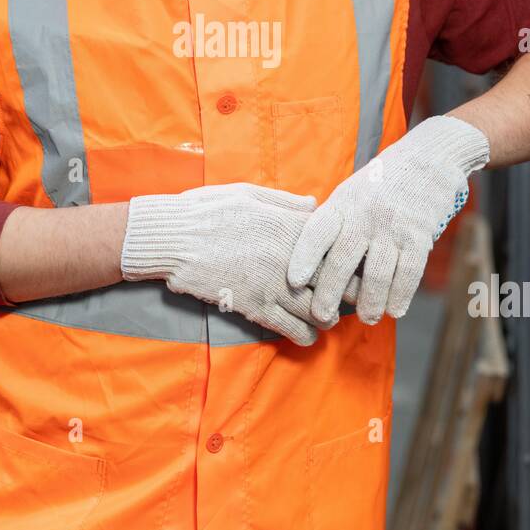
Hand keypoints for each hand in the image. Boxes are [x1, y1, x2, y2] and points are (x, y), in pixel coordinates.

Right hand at [121, 181, 332, 346]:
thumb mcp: (250, 194)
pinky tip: (306, 333)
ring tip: (327, 316)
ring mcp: (274, 285)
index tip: (356, 261)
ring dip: (329, 317)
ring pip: (321, 311)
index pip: (338, 244)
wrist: (174, 238)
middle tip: (352, 295)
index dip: (352, 254)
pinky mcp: (256, 307)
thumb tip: (314, 205)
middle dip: (350, 290)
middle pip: (338, 281)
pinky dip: (306, 335)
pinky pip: (293, 330)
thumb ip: (286, 203)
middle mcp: (290, 257)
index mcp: (290, 225)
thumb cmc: (208, 209)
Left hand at [286, 115, 489, 324]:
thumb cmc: (381, 182)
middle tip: (322, 317)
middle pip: (342, 260)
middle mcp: (365, 214)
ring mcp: (393, 225)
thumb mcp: (350, 191)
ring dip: (369, 302)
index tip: (295, 281)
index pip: (318, 230)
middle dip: (330, 294)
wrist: (429, 157)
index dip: (304, 256)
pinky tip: (394, 309)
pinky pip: (409, 272)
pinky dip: (401, 295)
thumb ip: (332, 221)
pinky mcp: (420, 234)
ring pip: (376, 273)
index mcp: (343, 202)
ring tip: (364, 318)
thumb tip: (306, 261)